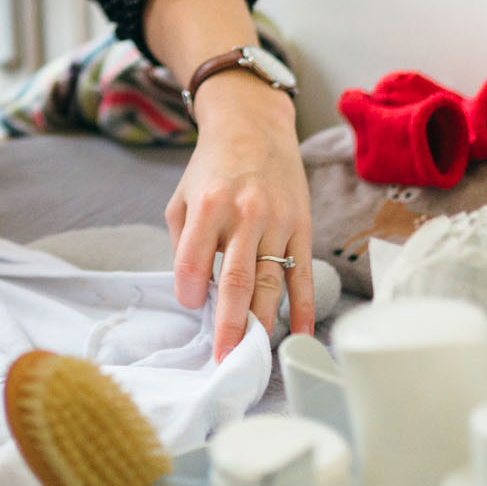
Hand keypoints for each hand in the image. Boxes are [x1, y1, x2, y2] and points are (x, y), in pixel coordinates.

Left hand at [144, 0, 312, 356]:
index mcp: (209, 206)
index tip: (192, 305)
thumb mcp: (183, 197)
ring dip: (264, 322)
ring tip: (255, 354)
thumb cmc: (211, 168)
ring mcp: (278, 222)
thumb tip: (194, 292)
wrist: (254, 126)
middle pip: (238, 279)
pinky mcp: (302, 227)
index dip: (191, 289)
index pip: (194, 260)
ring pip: (272, 281)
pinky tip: (300, 334)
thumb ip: (183, 243)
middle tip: (227, 359)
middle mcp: (245, 214)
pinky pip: (303, 273)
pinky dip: (302, 307)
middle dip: (232, 324)